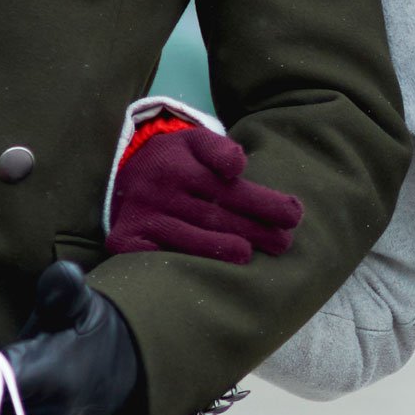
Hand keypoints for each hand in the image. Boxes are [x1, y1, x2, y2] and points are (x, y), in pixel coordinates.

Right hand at [107, 125, 303, 263]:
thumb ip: (219, 149)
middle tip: (284, 243)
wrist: (121, 170)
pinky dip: (181, 264)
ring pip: (187, 237)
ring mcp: (143, 217)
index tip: (294, 214)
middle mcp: (160, 191)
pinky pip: (156, 257)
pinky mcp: (126, 240)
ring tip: (249, 256)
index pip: (227, 187)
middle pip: (213, 214)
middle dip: (253, 229)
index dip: (263, 202)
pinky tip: (205, 273)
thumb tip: (238, 166)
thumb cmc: (172, 159)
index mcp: (180, 165)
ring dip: (221, 249)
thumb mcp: (193, 141)